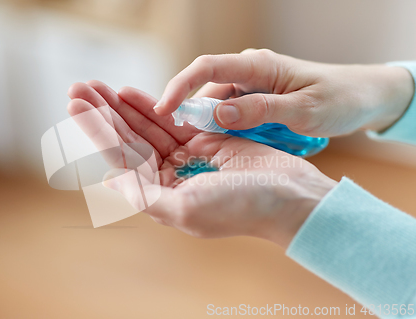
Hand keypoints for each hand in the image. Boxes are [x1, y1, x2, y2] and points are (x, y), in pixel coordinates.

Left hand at [67, 81, 336, 247]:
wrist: (290, 197)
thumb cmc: (241, 208)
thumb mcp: (187, 208)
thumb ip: (146, 195)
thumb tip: (110, 182)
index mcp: (161, 195)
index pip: (120, 157)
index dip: (96, 130)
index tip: (75, 105)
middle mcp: (169, 176)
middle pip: (128, 139)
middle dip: (102, 113)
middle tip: (78, 87)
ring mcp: (187, 157)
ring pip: (146, 127)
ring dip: (121, 106)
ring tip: (97, 85)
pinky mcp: (206, 140)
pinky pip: (173, 120)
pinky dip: (153, 106)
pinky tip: (131, 92)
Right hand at [153, 49, 413, 136]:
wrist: (363, 97)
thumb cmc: (338, 99)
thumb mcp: (302, 110)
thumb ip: (259, 111)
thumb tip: (215, 115)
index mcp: (258, 65)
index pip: (207, 68)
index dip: (179, 87)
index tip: (162, 110)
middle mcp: (249, 71)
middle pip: (204, 88)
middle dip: (183, 111)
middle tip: (166, 138)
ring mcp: (252, 86)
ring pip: (214, 103)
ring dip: (201, 124)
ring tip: (191, 149)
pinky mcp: (256, 99)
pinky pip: (228, 113)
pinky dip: (218, 128)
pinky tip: (214, 146)